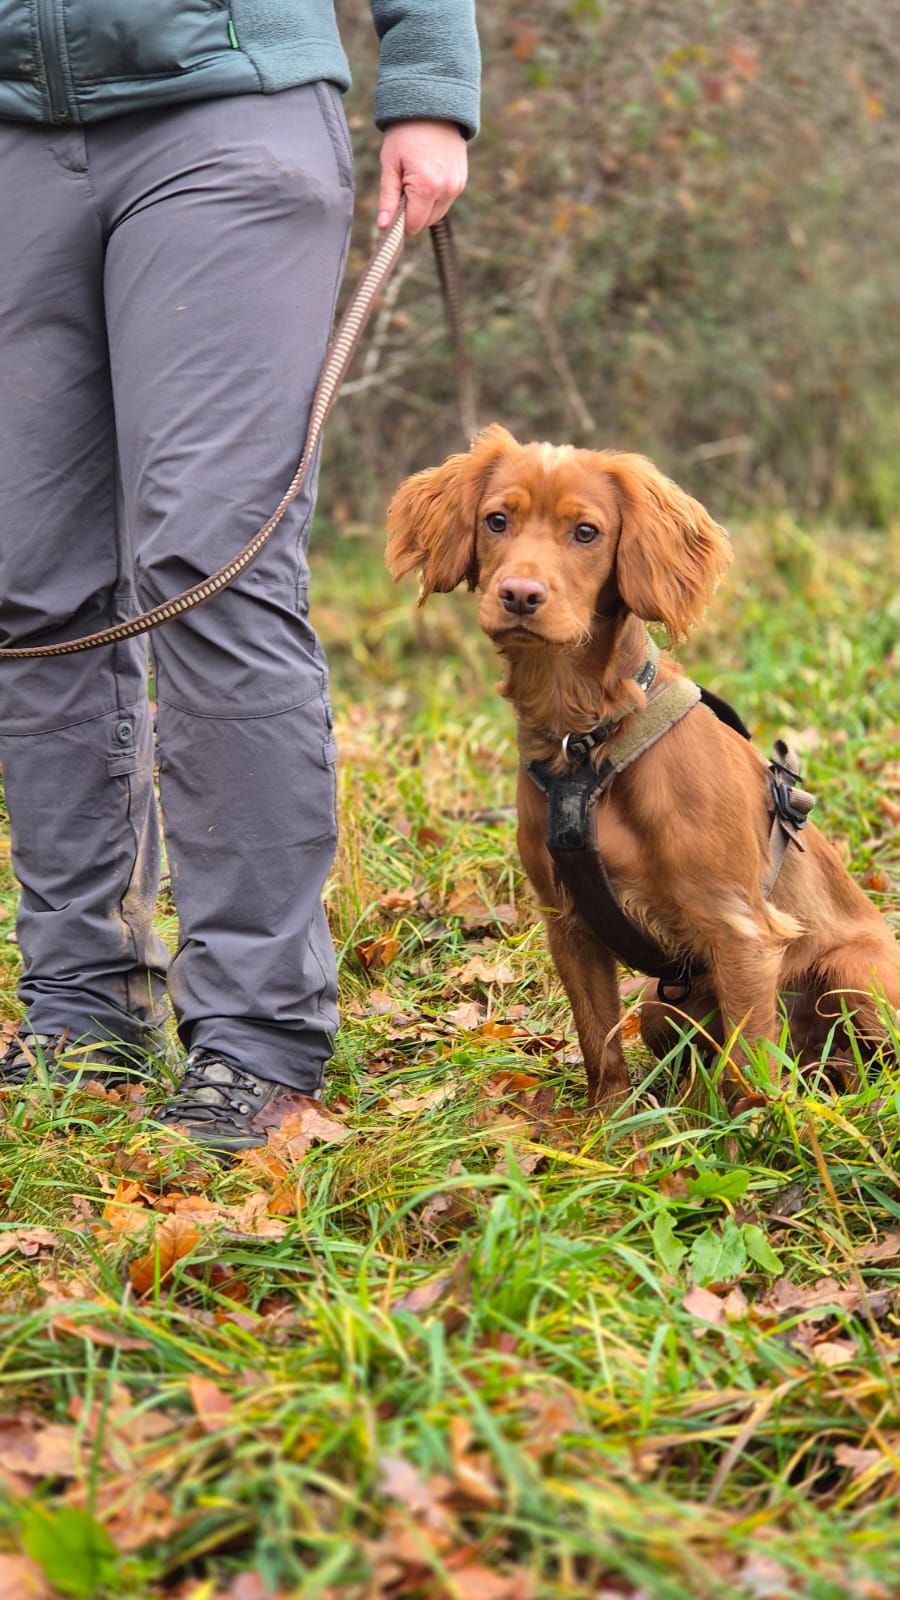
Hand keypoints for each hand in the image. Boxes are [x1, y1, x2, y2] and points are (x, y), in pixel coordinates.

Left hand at [377, 120, 467, 234]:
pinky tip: (427, 175)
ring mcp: (457, 187)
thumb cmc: (405, 134)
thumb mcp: (390, 165)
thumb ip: (387, 199)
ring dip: (423, 206)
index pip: (413, 225)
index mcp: (427, 187)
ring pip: (436, 215)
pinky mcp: (462, 182)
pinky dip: (434, 197)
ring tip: (416, 177)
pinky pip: (444, 202)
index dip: (399, 221)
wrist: (433, 107)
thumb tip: (383, 227)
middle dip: (411, 212)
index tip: (392, 205)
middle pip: (425, 223)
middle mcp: (446, 190)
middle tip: (404, 184)